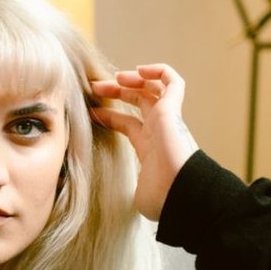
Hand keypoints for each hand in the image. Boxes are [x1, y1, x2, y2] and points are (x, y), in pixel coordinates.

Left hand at [89, 64, 198, 220]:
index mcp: (149, 148)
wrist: (179, 195)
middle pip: (140, 102)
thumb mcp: (136, 194)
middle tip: (96, 87)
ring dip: (133, 78)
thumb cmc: (160, 199)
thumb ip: (125, 187)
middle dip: (117, 91)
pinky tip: (140, 70)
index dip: (110, 115)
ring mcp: (167, 120)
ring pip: (153, 89)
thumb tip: (110, 196)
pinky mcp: (172, 111)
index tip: (91, 111)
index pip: (129, 124)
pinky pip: (173, 82)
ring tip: (115, 76)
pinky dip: (159, 70)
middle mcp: (159, 131)